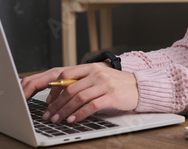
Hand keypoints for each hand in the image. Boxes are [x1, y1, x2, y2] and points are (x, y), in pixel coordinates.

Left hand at [21, 63, 138, 122]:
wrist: (139, 87)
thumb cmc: (116, 84)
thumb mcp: (99, 77)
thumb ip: (83, 81)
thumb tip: (62, 93)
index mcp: (91, 67)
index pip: (66, 74)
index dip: (55, 88)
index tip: (49, 101)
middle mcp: (96, 73)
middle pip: (70, 88)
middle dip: (57, 104)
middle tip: (49, 115)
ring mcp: (104, 84)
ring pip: (78, 97)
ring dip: (65, 111)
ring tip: (58, 120)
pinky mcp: (111, 95)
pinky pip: (91, 106)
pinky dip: (80, 114)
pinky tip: (73, 120)